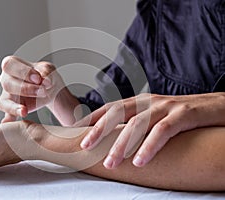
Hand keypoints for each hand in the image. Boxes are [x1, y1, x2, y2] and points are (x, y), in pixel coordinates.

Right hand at [0, 56, 65, 122]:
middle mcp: (6, 79)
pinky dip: (8, 121)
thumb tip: (44, 80)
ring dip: (16, 107)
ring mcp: (7, 95)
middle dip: (25, 89)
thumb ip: (46, 71)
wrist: (51, 89)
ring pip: (4, 101)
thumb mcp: (49, 69)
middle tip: (43, 91)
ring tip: (25, 111)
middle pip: (7, 84)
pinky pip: (6, 116)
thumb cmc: (45, 75)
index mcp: (12, 65)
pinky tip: (9, 125)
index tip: (38, 78)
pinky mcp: (11, 110)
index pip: (10, 65)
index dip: (23, 72)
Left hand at [77, 93, 224, 168]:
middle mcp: (151, 101)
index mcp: (142, 102)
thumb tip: (116, 139)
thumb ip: (138, 124)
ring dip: (122, 144)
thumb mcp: (156, 117)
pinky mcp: (185, 115)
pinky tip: (139, 161)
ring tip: (110, 163)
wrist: (218, 107)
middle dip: (99, 130)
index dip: (93, 118)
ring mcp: (167, 107)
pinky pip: (163, 131)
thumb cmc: (182, 116)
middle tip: (85, 147)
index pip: (111, 108)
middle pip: (118, 113)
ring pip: (138, 124)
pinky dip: (149, 146)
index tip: (75, 131)